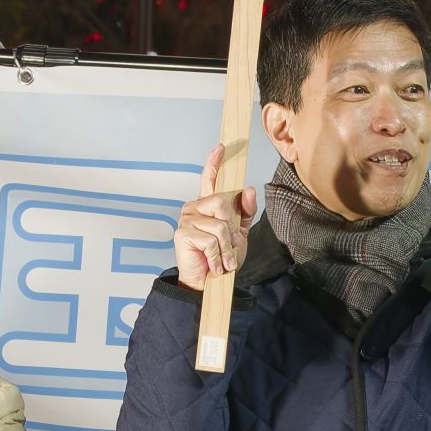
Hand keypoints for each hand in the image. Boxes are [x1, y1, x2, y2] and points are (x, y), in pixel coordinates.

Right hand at [173, 144, 257, 293]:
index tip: (221, 147)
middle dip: (231, 228)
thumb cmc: (222, 258)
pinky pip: (211, 240)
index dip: (214, 163)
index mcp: (207, 205)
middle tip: (229, 247)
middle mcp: (194, 207)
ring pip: (219, 224)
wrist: (209, 283)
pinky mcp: (183, 233)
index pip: (209, 179)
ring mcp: (187, 219)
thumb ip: (244, 212)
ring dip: (227, 247)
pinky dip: (218, 256)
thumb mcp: (239, 234)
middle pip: (221, 202)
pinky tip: (214, 264)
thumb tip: (248, 189)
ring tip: (223, 260)